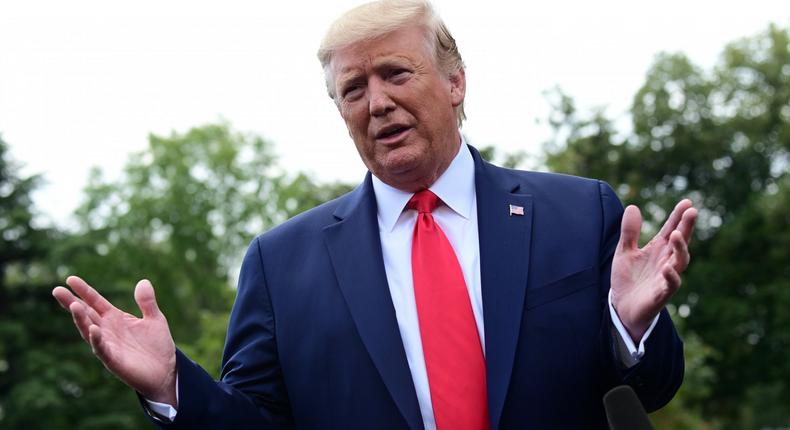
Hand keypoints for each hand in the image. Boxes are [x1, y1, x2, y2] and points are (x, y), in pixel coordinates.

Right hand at [52, 276, 177, 405]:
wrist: (166, 372)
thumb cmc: (157, 346)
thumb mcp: (155, 319)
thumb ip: (147, 302)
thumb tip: (143, 281)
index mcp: (116, 318)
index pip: (96, 302)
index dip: (84, 291)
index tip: (70, 278)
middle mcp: (107, 330)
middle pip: (86, 314)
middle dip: (72, 303)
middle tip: (57, 290)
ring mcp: (108, 345)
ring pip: (89, 330)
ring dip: (81, 319)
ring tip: (74, 305)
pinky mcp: (113, 360)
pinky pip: (102, 349)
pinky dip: (97, 340)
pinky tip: (93, 329)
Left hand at [611, 199, 697, 342]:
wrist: (621, 308)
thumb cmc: (628, 279)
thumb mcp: (624, 252)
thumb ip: (629, 232)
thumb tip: (632, 206)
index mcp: (659, 249)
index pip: (671, 229)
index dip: (679, 216)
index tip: (687, 202)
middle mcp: (666, 261)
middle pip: (680, 242)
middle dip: (686, 227)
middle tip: (692, 211)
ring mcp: (666, 277)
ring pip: (680, 262)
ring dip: (680, 248)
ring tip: (676, 234)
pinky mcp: (661, 294)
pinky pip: (671, 285)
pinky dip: (671, 276)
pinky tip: (667, 268)